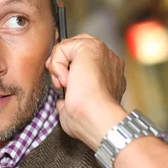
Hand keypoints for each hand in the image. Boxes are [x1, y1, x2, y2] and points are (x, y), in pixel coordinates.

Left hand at [46, 34, 127, 149]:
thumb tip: (63, 101)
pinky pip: (62, 47)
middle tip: (58, 81)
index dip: (69, 68)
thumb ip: (72, 100)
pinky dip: (57, 64)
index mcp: (110, 76)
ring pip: (69, 47)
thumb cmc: (90, 120)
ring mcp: (102, 51)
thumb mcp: (80, 110)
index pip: (86, 61)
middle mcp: (109, 61)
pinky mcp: (89, 47)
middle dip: (62, 61)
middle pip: (78, 48)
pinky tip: (65, 80)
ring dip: (59, 65)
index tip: (62, 85)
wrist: (96, 117)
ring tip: (64, 84)